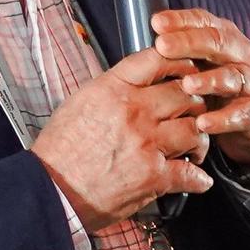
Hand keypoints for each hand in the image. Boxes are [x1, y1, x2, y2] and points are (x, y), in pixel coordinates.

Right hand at [30, 48, 216, 227]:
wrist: (50, 189)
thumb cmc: (59, 151)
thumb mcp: (80, 103)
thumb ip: (113, 88)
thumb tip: (137, 83)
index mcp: (113, 89)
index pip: (158, 59)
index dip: (179, 62)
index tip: (185, 71)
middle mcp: (134, 112)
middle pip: (186, 94)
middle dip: (195, 103)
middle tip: (194, 114)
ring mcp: (147, 144)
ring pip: (196, 129)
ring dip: (200, 139)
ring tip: (194, 147)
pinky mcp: (153, 177)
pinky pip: (190, 173)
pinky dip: (198, 178)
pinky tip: (197, 178)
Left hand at [149, 8, 249, 165]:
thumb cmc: (218, 89)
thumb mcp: (201, 64)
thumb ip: (180, 50)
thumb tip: (149, 36)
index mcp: (225, 39)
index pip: (203, 22)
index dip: (180, 20)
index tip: (156, 23)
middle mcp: (241, 55)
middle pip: (217, 42)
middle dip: (188, 43)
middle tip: (163, 46)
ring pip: (232, 76)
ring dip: (208, 80)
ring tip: (186, 85)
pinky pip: (242, 114)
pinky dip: (223, 119)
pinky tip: (203, 123)